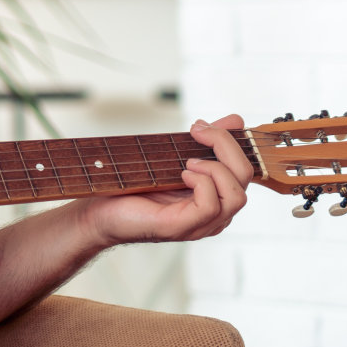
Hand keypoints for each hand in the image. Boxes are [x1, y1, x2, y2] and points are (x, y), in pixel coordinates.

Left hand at [78, 114, 252, 245]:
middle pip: (245, 177)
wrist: (100, 209)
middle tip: (197, 131)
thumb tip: (236, 119)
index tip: (203, 125)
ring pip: (237, 196)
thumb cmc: (134, 185)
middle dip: (226, 145)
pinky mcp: (184, 227)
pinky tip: (183, 175)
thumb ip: (204, 142)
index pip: (246, 168)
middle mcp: (215, 213)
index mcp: (216, 195)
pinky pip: (211, 207)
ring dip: (215, 169)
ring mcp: (202, 224)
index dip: (234, 141)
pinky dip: (202, 184)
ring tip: (188, 161)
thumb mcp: (173, 156)